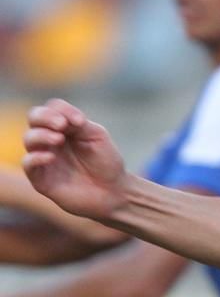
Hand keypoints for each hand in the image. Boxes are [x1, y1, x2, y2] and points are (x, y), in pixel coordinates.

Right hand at [22, 100, 126, 221]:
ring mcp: (44, 157)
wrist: (112, 190)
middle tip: (62, 125)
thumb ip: (79, 125)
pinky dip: (36, 157)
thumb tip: (63, 119)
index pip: (52, 108)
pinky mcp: (40, 178)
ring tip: (59, 139)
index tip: (80, 121)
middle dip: (45, 117)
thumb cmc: (105, 161)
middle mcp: (51, 139)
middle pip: (34, 118)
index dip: (63, 110)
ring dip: (42, 135)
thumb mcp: (96, 136)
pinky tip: (51, 157)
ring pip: (29, 139)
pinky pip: (28, 163)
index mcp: (66, 127)